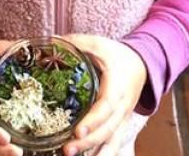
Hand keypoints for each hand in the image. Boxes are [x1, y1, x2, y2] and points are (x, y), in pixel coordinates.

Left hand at [62, 34, 146, 155]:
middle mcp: (122, 105)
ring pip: (112, 140)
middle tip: (66, 150)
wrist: (139, 64)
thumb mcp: (98, 43)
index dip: (93, 120)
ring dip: (94, 152)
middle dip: (88, 142)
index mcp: (117, 85)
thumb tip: (49, 43)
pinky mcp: (119, 123)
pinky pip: (113, 142)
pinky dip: (103, 154)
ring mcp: (122, 117)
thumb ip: (76, 43)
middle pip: (108, 129)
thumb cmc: (117, 55)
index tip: (77, 131)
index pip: (107, 106)